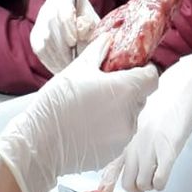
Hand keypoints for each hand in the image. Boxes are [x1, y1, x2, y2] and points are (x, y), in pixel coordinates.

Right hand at [0, 35, 155, 191]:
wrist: (40, 142)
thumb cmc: (57, 102)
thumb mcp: (78, 68)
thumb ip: (98, 51)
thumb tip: (109, 39)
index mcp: (125, 89)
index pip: (152, 77)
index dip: (144, 71)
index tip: (132, 69)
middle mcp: (130, 114)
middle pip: (141, 97)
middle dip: (129, 90)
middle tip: (106, 87)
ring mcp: (123, 136)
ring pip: (131, 116)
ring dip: (119, 110)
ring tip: (93, 107)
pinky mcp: (114, 152)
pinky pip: (120, 134)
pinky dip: (110, 128)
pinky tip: (89, 125)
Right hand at [29, 0, 99, 74]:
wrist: (86, 33)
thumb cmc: (94, 28)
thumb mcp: (97, 26)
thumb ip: (91, 27)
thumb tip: (81, 28)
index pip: (64, 7)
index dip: (67, 26)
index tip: (74, 41)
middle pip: (51, 22)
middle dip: (62, 45)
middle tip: (72, 62)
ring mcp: (42, 14)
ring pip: (43, 36)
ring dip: (56, 55)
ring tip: (68, 68)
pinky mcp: (36, 31)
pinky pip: (38, 46)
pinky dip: (49, 60)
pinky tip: (59, 68)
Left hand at [107, 54, 191, 191]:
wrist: (182, 92)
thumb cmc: (163, 106)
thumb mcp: (140, 121)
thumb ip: (133, 139)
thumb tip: (129, 159)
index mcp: (127, 138)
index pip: (114, 169)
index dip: (121, 181)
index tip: (128, 182)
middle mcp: (135, 146)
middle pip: (128, 183)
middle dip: (138, 189)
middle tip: (148, 182)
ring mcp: (151, 149)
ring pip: (144, 184)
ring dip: (152, 185)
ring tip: (159, 175)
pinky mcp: (168, 151)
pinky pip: (159, 180)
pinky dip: (162, 183)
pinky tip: (166, 173)